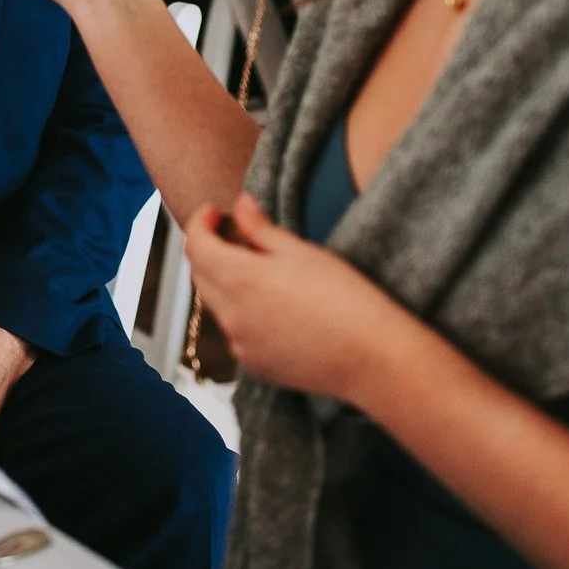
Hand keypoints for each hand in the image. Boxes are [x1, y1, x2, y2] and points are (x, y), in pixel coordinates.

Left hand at [182, 194, 413, 406]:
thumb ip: (261, 228)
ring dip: (225, 281)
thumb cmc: (345, 298)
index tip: (215, 212)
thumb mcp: (301, 251)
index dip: (200, 222)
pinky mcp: (256, 364)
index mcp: (239, 279)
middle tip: (235, 234)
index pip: (196, 245)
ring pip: (217, 304)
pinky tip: (272, 305)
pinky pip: (235, 331)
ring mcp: (241, 343)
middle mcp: (231, 314)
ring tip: (258, 269)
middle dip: (209, 250)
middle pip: (200, 274)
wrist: (372, 357)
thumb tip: (241, 205)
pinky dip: (241, 312)